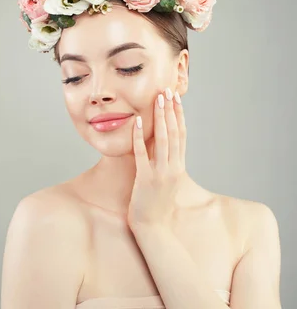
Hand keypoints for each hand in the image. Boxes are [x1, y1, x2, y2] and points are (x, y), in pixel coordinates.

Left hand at [127, 87, 185, 229]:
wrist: (152, 227)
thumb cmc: (156, 204)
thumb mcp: (165, 181)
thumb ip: (166, 164)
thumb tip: (162, 147)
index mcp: (178, 167)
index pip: (182, 135)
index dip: (179, 116)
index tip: (176, 98)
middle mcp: (173, 168)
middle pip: (175, 133)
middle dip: (171, 111)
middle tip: (168, 91)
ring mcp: (160, 174)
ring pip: (163, 140)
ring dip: (160, 118)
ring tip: (157, 99)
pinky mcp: (146, 180)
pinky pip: (142, 154)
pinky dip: (140, 137)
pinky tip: (136, 122)